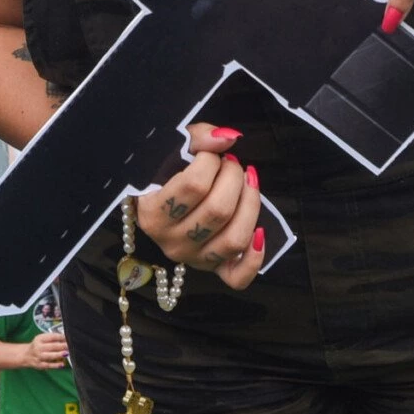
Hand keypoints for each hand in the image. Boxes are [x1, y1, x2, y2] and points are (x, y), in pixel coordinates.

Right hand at [24, 332, 70, 369]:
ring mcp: (39, 356)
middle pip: (52, 346)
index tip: (68, 338)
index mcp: (39, 338)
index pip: (52, 337)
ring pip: (50, 356)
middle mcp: (38, 347)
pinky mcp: (39, 365)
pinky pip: (48, 365)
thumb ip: (52, 338)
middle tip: (70, 346)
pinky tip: (62, 364)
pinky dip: (55, 365)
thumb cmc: (38, 345)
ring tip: (66, 353)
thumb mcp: (42, 339)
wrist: (26, 355)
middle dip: (62, 346)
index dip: (61, 337)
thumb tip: (65, 339)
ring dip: (59, 355)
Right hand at [139, 124, 263, 289]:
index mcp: (153, 213)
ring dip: (250, 204)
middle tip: (230, 163)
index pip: (194, 185)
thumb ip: (197, 138)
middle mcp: (171, 243)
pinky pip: (238, 277)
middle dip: (233, 177)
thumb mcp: (172, 150)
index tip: (209, 153)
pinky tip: (259, 232)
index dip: (210, 161)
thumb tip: (228, 137)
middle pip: (218, 211)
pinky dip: (254, 257)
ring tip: (247, 182)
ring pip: (234, 239)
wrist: (156, 202)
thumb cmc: (163, 173)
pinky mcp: (213, 268)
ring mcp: (194, 259)